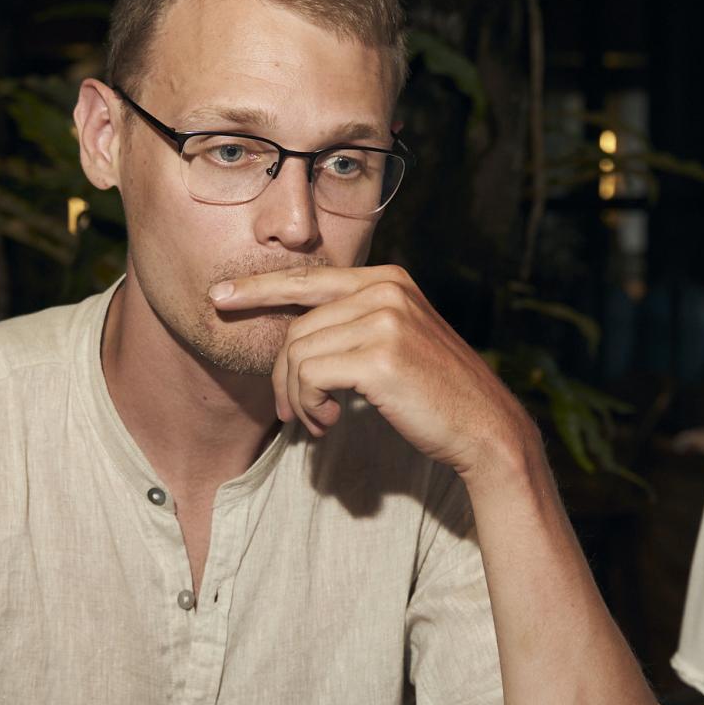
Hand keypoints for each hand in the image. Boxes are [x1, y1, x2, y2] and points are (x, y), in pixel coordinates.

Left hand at [209, 265, 532, 477]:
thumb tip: (294, 333)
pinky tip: (327, 422)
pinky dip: (309, 406)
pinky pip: (310, 376)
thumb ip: (353, 323)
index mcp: (386, 279)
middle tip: (295, 415)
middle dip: (283, 378)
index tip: (220, 298)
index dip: (259, 289)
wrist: (483, 426)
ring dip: (297, 398)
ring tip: (317, 421)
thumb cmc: (432, 393)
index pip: (306, 278)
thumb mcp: (395, 340)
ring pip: (297, 354)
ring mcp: (384, 319)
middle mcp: (385, 289)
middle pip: (296, 328)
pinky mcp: (380, 356)